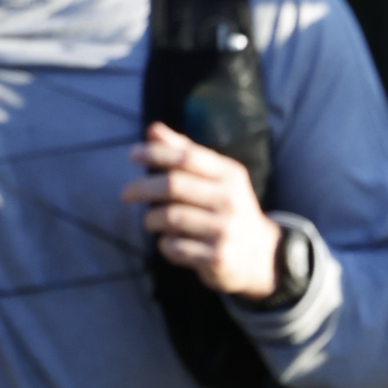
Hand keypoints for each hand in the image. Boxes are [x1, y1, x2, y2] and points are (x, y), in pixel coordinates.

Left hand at [123, 126, 280, 296]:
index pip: (187, 156)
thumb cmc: (227, 209)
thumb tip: (153, 130)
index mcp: (229, 174)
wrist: (261, 254)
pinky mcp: (217, 258)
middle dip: (143, 187)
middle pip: (173, 186)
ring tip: (150, 221)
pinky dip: (164, 244)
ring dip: (151, 219)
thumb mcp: (217, 178)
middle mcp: (229, 199)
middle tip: (126, 194)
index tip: (133, 154)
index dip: (156, 153)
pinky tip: (168, 242)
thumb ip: (186, 153)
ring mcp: (224, 229)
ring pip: (170, 218)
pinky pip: (174, 247)